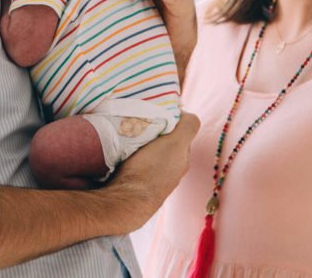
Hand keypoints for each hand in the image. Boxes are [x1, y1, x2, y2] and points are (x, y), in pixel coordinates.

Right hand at [100, 111, 199, 232]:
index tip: (156, 111)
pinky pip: (135, 161)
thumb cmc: (152, 169)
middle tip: (141, 119)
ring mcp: (152, 178)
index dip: (170, 120)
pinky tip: (123, 148)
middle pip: (163, 141)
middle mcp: (171, 170)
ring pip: (149, 151)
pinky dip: (131, 152)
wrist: (127, 200)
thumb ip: (188, 126)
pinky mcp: (135, 182)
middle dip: (155, 130)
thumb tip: (186, 112)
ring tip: (130, 132)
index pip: (179, 132)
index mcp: (182, 159)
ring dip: (141, 141)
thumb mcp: (176, 142)